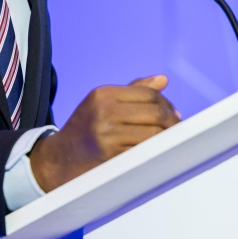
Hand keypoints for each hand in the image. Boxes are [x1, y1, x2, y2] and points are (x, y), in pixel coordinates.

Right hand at [28, 75, 179, 192]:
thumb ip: (133, 91)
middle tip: (178, 128)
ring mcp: (107, 135)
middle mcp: (104, 111)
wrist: (59, 158)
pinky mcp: (111, 156)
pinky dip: (156, 151)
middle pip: (155, 113)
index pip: (148, 94)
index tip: (174, 114)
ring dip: (167, 138)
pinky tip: (158, 152)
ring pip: (154, 134)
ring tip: (170, 140)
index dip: (167, 103)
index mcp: (103, 94)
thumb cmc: (85, 128)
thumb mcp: (102, 103)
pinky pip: (144, 152)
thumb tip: (163, 80)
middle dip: (172, 121)